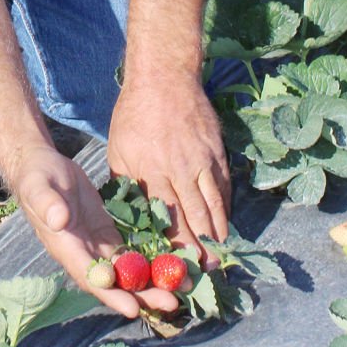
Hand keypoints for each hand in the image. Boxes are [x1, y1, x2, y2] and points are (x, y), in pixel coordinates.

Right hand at [12, 143, 180, 319]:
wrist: (42, 168)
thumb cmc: (37, 177)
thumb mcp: (39, 186)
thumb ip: (48, 204)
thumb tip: (59, 220)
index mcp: (66, 248)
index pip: (89, 277)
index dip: (111, 294)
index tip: (132, 308)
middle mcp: (83, 254)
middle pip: (114, 282)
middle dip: (142, 295)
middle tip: (172, 303)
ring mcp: (97, 246)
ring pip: (127, 272)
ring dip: (152, 283)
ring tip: (181, 289)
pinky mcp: (108, 235)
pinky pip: (132, 254)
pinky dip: (152, 263)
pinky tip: (175, 266)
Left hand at [108, 73, 230, 253]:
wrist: (165, 77)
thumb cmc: (134, 115)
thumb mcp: (120, 151)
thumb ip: (127, 183)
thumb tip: (130, 213)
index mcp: (154, 172)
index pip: (169, 217)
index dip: (179, 243)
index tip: (183, 264)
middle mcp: (182, 170)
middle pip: (197, 216)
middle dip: (204, 246)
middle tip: (209, 269)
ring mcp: (204, 161)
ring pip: (215, 204)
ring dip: (219, 231)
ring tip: (222, 253)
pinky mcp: (217, 151)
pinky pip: (224, 186)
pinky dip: (226, 206)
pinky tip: (225, 221)